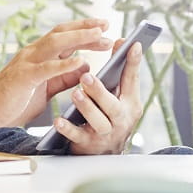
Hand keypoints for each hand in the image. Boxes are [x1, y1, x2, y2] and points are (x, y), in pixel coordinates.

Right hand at [0, 18, 111, 139]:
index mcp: (38, 55)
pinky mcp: (24, 77)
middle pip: (61, 33)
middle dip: (85, 28)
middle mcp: (33, 53)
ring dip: (79, 38)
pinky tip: (81, 61)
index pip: (63, 35)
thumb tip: (84, 67)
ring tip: (99, 36)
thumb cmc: (15, 100)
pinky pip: (47, 68)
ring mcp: (27, 62)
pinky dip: (65, 64)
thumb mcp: (47, 87)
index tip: (104, 28)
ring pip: (55, 43)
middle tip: (106, 25)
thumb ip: (64, 77)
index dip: (83, 30)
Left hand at [53, 39, 144, 154]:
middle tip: (86, 77)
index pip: (132, 81)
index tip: (133, 45)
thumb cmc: (111, 115)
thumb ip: (119, 72)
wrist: (104, 151)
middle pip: (113, 106)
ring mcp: (104, 134)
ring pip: (98, 122)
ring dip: (86, 108)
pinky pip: (77, 137)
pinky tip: (58, 120)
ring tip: (75, 94)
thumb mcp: (119, 95)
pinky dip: (68, 129)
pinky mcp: (87, 144)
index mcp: (129, 103)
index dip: (133, 63)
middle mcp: (120, 120)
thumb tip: (119, 40)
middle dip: (100, 91)